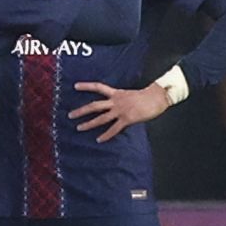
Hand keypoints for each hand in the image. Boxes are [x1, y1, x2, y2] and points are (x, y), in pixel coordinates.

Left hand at [68, 71, 182, 139]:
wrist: (156, 98)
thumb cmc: (146, 96)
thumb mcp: (129, 95)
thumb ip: (120, 100)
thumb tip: (114, 105)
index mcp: (116, 93)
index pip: (98, 87)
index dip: (86, 86)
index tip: (75, 86)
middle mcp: (115, 101)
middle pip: (94, 105)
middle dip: (81, 110)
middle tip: (70, 115)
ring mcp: (120, 110)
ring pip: (101, 118)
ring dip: (89, 124)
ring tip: (79, 128)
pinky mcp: (127, 119)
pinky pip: (114, 129)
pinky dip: (106, 135)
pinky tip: (99, 140)